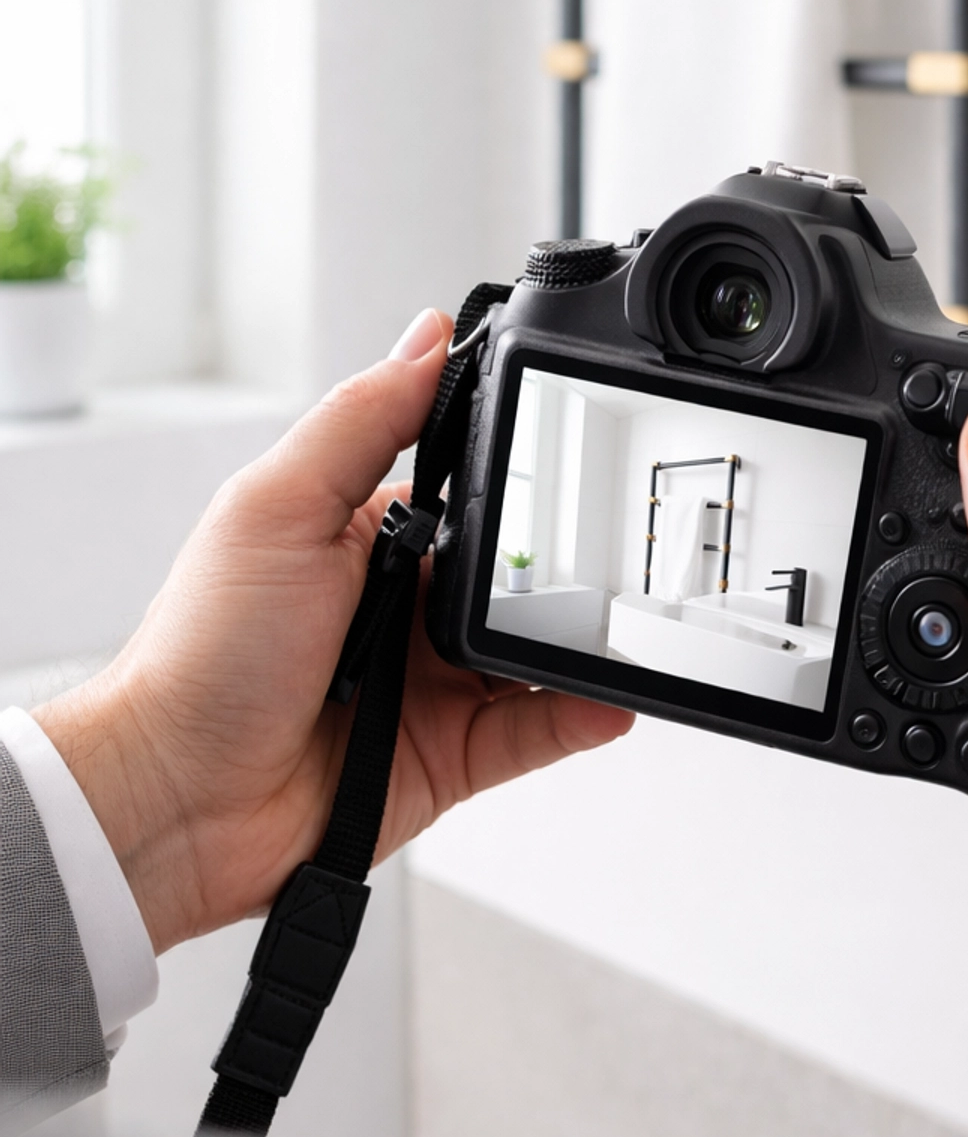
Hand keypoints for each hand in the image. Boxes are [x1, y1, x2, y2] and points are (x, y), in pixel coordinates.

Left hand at [36, 310, 632, 954]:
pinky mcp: (450, 757)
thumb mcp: (278, 507)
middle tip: (602, 557)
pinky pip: (536, 730)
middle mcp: (403, 606)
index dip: (519, 478)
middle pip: (519, 574)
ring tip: (621, 627)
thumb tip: (428, 335)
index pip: (470, 490)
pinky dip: (579, 714)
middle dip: (564, 567)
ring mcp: (430, 684)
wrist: (177, 800)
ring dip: (580, 641)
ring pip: (536, 652)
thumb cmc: (201, 655)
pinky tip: (608, 696)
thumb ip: (362, 420)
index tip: (573, 460)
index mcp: (365, 534)